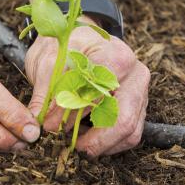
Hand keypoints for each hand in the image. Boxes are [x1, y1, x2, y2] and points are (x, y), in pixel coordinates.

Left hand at [25, 19, 148, 156]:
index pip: (98, 95)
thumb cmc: (64, 47)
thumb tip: (44, 123)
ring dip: (102, 145)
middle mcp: (136, 75)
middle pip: (123, 119)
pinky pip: (130, 134)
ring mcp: (141, 92)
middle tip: (69, 146)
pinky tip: (88, 141)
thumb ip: (47, 92)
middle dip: (93, 140)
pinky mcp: (138, 107)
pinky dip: (109, 144)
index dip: (73, 114)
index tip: (50, 126)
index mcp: (116, 57)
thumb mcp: (48, 61)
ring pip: (129, 131)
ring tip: (76, 145)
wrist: (78, 38)